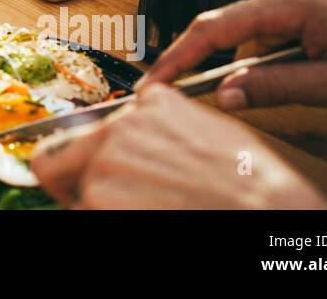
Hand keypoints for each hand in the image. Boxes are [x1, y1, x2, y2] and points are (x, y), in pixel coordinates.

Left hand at [30, 83, 326, 208]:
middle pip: (57, 157)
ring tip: (152, 212)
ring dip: (101, 208)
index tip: (85, 173)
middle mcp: (119, 128)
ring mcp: (106, 164)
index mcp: (148, 105)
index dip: (87, 157)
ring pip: (78, 195)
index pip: (92, 128)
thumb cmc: (254, 183)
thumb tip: (142, 144)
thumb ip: (162, 130)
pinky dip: (105, 221)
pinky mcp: (100, 200)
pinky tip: (146, 221)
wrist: (270, 210)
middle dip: (68, 181)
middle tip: (91, 201)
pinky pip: (87, 214)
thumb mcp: (208, 132)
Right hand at [142, 0, 326, 109]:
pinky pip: (267, 12)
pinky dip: (284, 31)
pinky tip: (321, 32)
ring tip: (325, 50)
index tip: (152, 83)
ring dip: (278, 48)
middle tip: (307, 72)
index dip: (177, 60)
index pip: (213, 31)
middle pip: (237, 33)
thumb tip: (227, 95)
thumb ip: (278, 89)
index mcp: (286, 2)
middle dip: (261, 62)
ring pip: (255, 26)